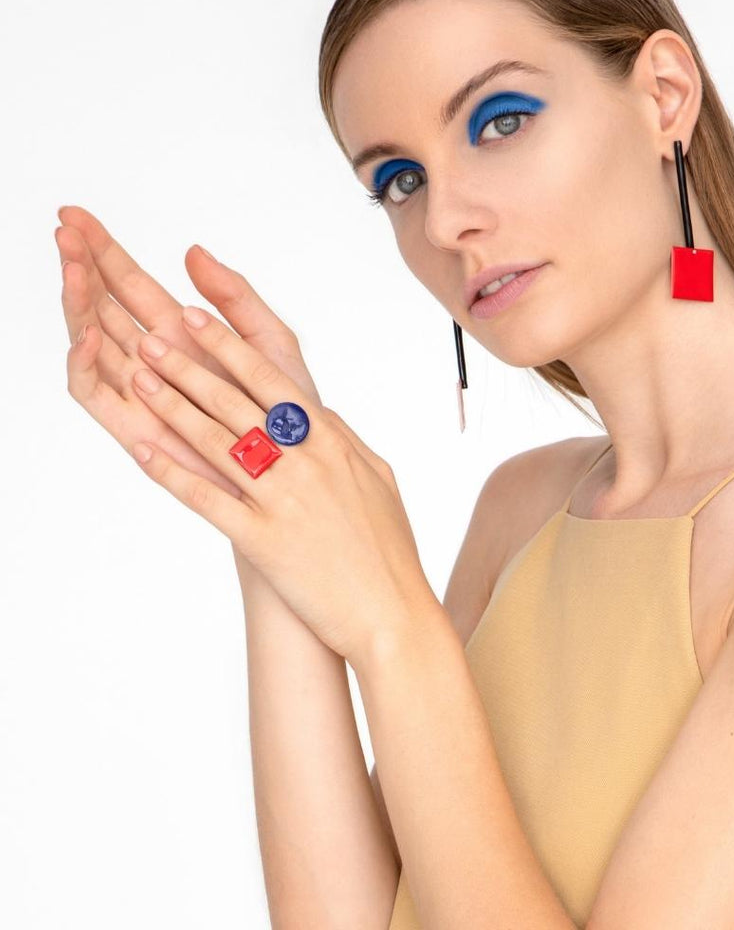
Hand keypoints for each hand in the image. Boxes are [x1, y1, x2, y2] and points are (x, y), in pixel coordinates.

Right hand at [56, 204, 321, 502]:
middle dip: (81, 267)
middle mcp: (154, 359)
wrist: (295, 468)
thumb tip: (193, 252)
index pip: (132, 285)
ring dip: (77, 304)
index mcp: (184, 334)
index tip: (77, 215)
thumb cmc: (289, 409)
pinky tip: (89, 332)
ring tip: (73, 267)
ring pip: (92, 341)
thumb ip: (235, 297)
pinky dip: (84, 362)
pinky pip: (95, 393)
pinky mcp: (134, 427)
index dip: (105, 251)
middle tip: (64, 229)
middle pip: (102, 306)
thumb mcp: (271, 340)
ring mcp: (139, 393)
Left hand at [66, 265, 427, 665]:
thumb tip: (317, 413)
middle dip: (189, 365)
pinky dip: (171, 471)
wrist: (392, 614)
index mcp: (333, 443)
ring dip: (172, 406)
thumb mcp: (377, 479)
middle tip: (152, 336)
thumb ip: (344, 440)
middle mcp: (306, 462)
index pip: (272, 381)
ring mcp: (283, 500)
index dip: (229, 348)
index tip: (197, 320)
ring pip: (216, 441)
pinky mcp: (262, 540)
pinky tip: (142, 448)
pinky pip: (207, 497)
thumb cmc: (389, 550)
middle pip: (237, 402)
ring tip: (139, 378)